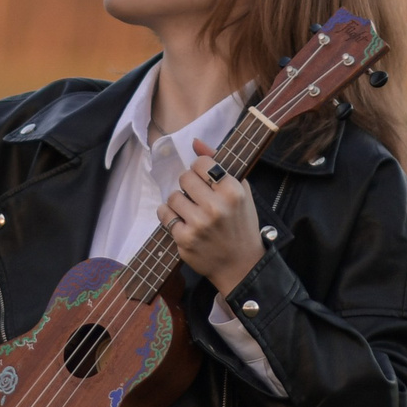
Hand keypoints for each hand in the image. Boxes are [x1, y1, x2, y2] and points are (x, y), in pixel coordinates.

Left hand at [165, 139, 265, 296]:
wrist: (241, 265)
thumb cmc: (241, 225)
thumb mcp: (240, 192)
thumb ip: (219, 163)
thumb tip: (195, 142)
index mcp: (233, 191)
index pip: (201, 163)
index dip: (200, 170)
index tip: (205, 180)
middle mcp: (216, 207)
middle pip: (184, 177)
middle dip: (189, 186)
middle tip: (198, 198)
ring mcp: (199, 225)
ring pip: (172, 196)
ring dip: (179, 202)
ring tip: (191, 211)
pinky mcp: (184, 240)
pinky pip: (164, 214)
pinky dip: (170, 216)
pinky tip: (183, 222)